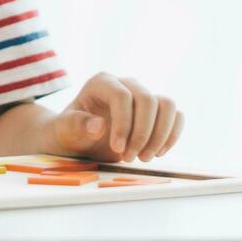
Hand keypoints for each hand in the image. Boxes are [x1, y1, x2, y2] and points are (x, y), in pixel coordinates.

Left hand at [49, 72, 183, 162]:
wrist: (79, 140)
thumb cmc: (70, 132)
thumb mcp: (65, 131)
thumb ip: (76, 125)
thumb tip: (98, 125)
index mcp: (102, 83)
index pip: (122, 96)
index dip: (124, 123)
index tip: (117, 149)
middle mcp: (126, 84)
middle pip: (148, 99)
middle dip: (142, 133)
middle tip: (129, 158)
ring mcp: (143, 95)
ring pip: (167, 105)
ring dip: (160, 135)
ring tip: (144, 158)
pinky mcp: (156, 111)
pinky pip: (176, 115)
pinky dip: (172, 135)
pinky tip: (158, 152)